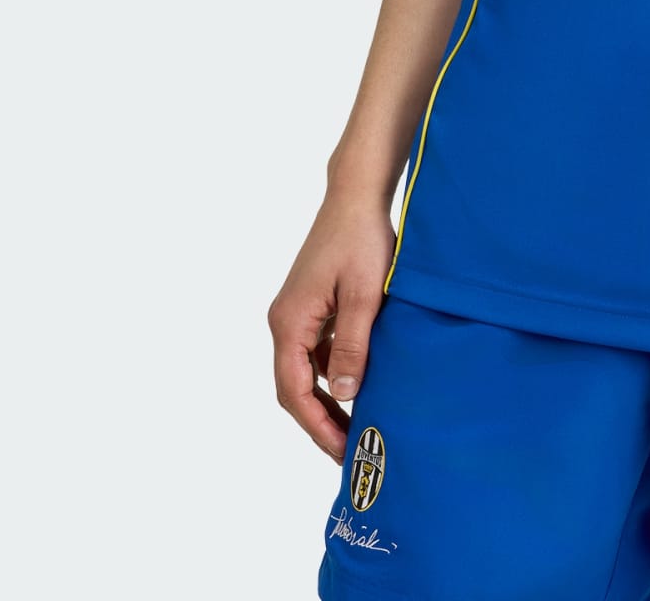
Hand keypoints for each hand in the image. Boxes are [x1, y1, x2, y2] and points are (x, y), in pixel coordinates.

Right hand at [267, 189, 397, 461]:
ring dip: (327, 399)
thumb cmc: (363, 240)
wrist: (358, 196)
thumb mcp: (364, 297)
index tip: (343, 452)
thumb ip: (353, 348)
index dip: (317, 426)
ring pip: (305, 372)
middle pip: (294, 387)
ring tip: (358, 427)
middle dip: (320, 421)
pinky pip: (317, 352)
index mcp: (289, 322)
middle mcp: (285, 321)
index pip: (293, 391)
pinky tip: (361, 386)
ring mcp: (298, 314)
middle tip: (351, 451)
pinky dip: (333, 375)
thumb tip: (343, 397)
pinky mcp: (313, 306)